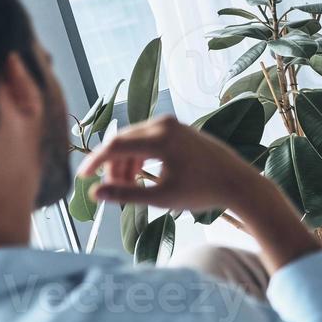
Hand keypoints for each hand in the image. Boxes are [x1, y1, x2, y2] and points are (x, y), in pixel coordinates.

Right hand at [79, 116, 260, 214]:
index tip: (82, 178)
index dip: (95, 161)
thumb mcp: (162, 198)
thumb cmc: (203, 192)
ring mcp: (174, 124)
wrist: (239, 183)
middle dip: (113, 165)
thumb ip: (127, 194)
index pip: (115, 144)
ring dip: (127, 163)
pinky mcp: (180, 129)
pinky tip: (141, 176)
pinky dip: (141, 157)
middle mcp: (166, 124)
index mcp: (161, 137)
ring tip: (130, 188)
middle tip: (112, 190)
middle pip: (124, 141)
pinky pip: (150, 139)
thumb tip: (96, 193)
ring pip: (136, 140)